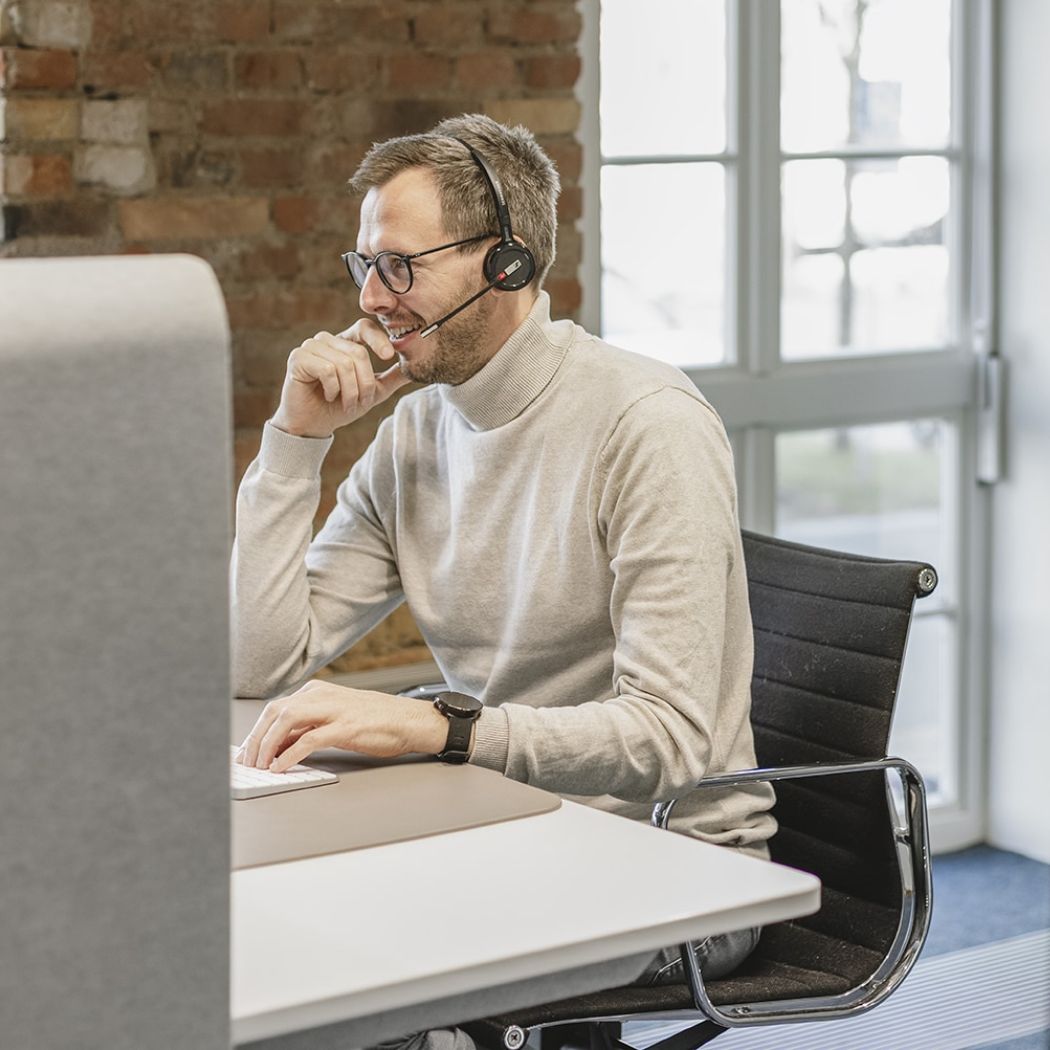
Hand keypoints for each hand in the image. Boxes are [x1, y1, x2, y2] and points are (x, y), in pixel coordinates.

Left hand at [235, 680, 447, 771]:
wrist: (408, 720)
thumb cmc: (375, 721)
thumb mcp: (335, 718)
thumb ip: (307, 728)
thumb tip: (278, 747)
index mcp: (318, 691)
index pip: (276, 708)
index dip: (256, 731)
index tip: (247, 751)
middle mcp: (322, 695)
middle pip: (275, 712)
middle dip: (256, 738)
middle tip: (248, 761)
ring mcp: (334, 709)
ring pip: (286, 721)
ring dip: (268, 746)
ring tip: (260, 765)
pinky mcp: (345, 727)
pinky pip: (308, 739)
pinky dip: (289, 755)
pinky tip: (281, 766)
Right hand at [270, 319, 411, 438]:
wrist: (313, 426)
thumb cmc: (340, 407)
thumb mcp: (373, 393)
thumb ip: (392, 378)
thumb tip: (415, 368)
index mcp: (345, 343)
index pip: (364, 327)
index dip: (378, 339)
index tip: (388, 356)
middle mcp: (327, 340)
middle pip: (358, 353)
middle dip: (365, 384)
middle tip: (361, 402)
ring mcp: (311, 347)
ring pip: (344, 363)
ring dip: (350, 391)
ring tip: (345, 403)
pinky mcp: (298, 358)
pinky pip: (327, 369)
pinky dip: (333, 389)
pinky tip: (328, 397)